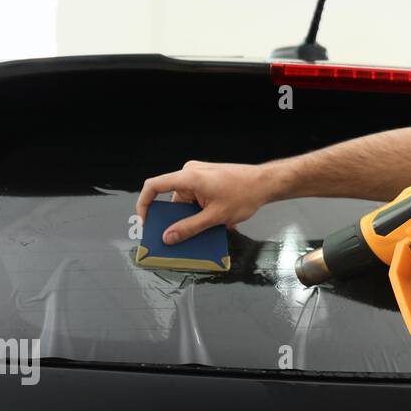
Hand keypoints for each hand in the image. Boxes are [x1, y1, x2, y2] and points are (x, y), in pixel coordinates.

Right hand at [136, 160, 271, 244]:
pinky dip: (197, 211)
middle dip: (172, 219)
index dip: (144, 205)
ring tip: (198, 233)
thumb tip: (168, 237)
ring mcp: (199, 176)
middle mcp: (190, 173)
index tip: (146, 222)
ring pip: (184, 201)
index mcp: (189, 177)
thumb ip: (189, 228)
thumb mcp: (215, 217)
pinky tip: (208, 224)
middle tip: (171, 237)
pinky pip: (194, 198)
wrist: (266, 183)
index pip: (153, 186)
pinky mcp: (207, 181)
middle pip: (170, 198)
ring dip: (188, 217)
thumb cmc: (245, 193)